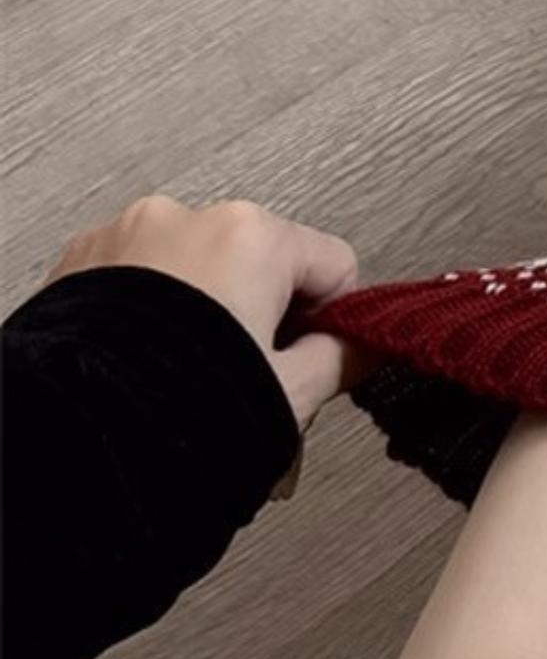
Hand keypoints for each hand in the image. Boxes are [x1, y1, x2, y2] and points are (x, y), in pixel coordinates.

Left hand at [46, 196, 362, 428]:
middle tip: (250, 377)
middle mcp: (189, 219)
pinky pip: (144, 276)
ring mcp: (128, 235)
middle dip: (264, 315)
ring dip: (208, 312)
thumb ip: (342, 359)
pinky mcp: (81, 261)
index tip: (311, 360)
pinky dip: (155, 312)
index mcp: (253, 236)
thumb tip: (363, 348)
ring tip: (190, 375)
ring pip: (202, 268)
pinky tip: (150, 361)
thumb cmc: (175, 411)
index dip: (332, 321)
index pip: (334, 263)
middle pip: (265, 262)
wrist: (72, 440)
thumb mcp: (289, 393)